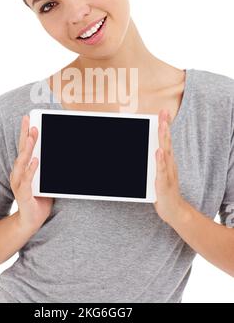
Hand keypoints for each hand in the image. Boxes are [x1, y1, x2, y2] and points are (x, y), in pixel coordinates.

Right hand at [10, 115, 53, 232]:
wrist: (30, 222)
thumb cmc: (38, 200)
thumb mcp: (46, 180)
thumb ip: (50, 169)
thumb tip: (63, 155)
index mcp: (24, 169)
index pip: (24, 148)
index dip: (25, 133)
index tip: (28, 118)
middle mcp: (19, 174)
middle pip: (21, 151)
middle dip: (25, 136)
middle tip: (30, 122)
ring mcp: (19, 184)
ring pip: (21, 163)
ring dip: (27, 150)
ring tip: (31, 138)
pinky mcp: (23, 195)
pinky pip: (27, 180)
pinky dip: (31, 170)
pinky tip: (36, 161)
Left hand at [153, 109, 186, 224]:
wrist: (173, 210)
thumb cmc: (164, 189)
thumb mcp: (158, 171)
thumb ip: (154, 160)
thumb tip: (149, 148)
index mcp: (167, 159)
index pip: (166, 139)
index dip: (165, 125)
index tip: (163, 112)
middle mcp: (169, 163)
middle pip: (166, 141)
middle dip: (165, 126)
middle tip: (164, 113)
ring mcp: (168, 172)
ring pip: (165, 152)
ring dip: (164, 139)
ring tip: (162, 126)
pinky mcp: (164, 182)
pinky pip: (162, 170)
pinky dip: (160, 160)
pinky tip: (158, 152)